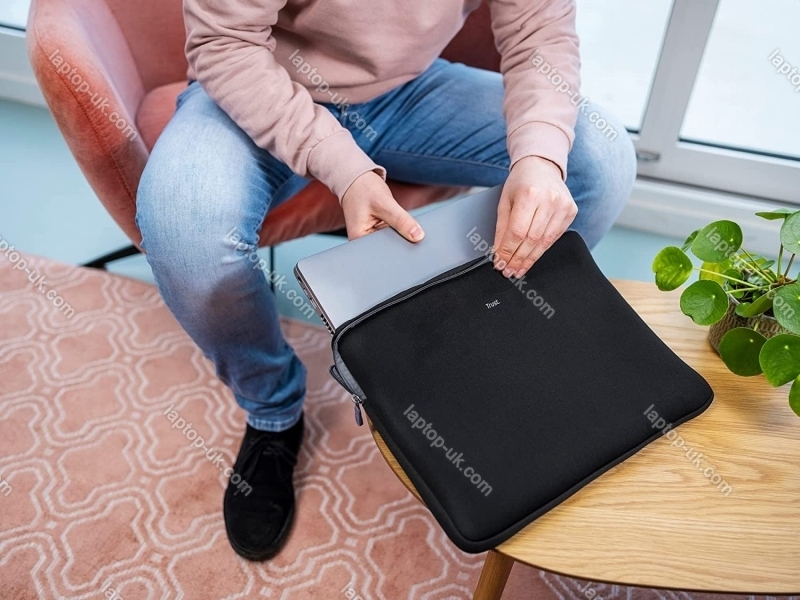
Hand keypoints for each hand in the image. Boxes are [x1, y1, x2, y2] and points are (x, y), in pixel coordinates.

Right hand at [341, 171, 424, 241]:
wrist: (358, 180)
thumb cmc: (364, 189)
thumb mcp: (385, 203)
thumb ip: (402, 221)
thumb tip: (418, 236)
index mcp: (358, 239)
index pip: (383, 252)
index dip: (399, 248)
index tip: (413, 242)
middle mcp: (362, 241)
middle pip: (387, 249)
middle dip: (401, 241)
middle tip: (412, 232)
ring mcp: (369, 237)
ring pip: (391, 242)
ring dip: (400, 235)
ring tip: (402, 224)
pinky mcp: (376, 232)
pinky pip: (392, 235)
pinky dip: (398, 230)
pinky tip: (400, 224)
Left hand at [492, 156, 576, 277]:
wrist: (541, 166)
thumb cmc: (520, 183)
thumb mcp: (504, 201)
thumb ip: (502, 228)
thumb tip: (499, 253)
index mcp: (529, 194)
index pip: (517, 232)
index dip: (508, 251)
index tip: (500, 263)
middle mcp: (549, 200)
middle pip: (532, 240)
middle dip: (518, 259)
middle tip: (508, 271)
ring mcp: (563, 206)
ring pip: (545, 242)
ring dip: (530, 259)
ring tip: (518, 270)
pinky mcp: (571, 212)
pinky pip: (555, 237)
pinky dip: (541, 250)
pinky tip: (532, 258)